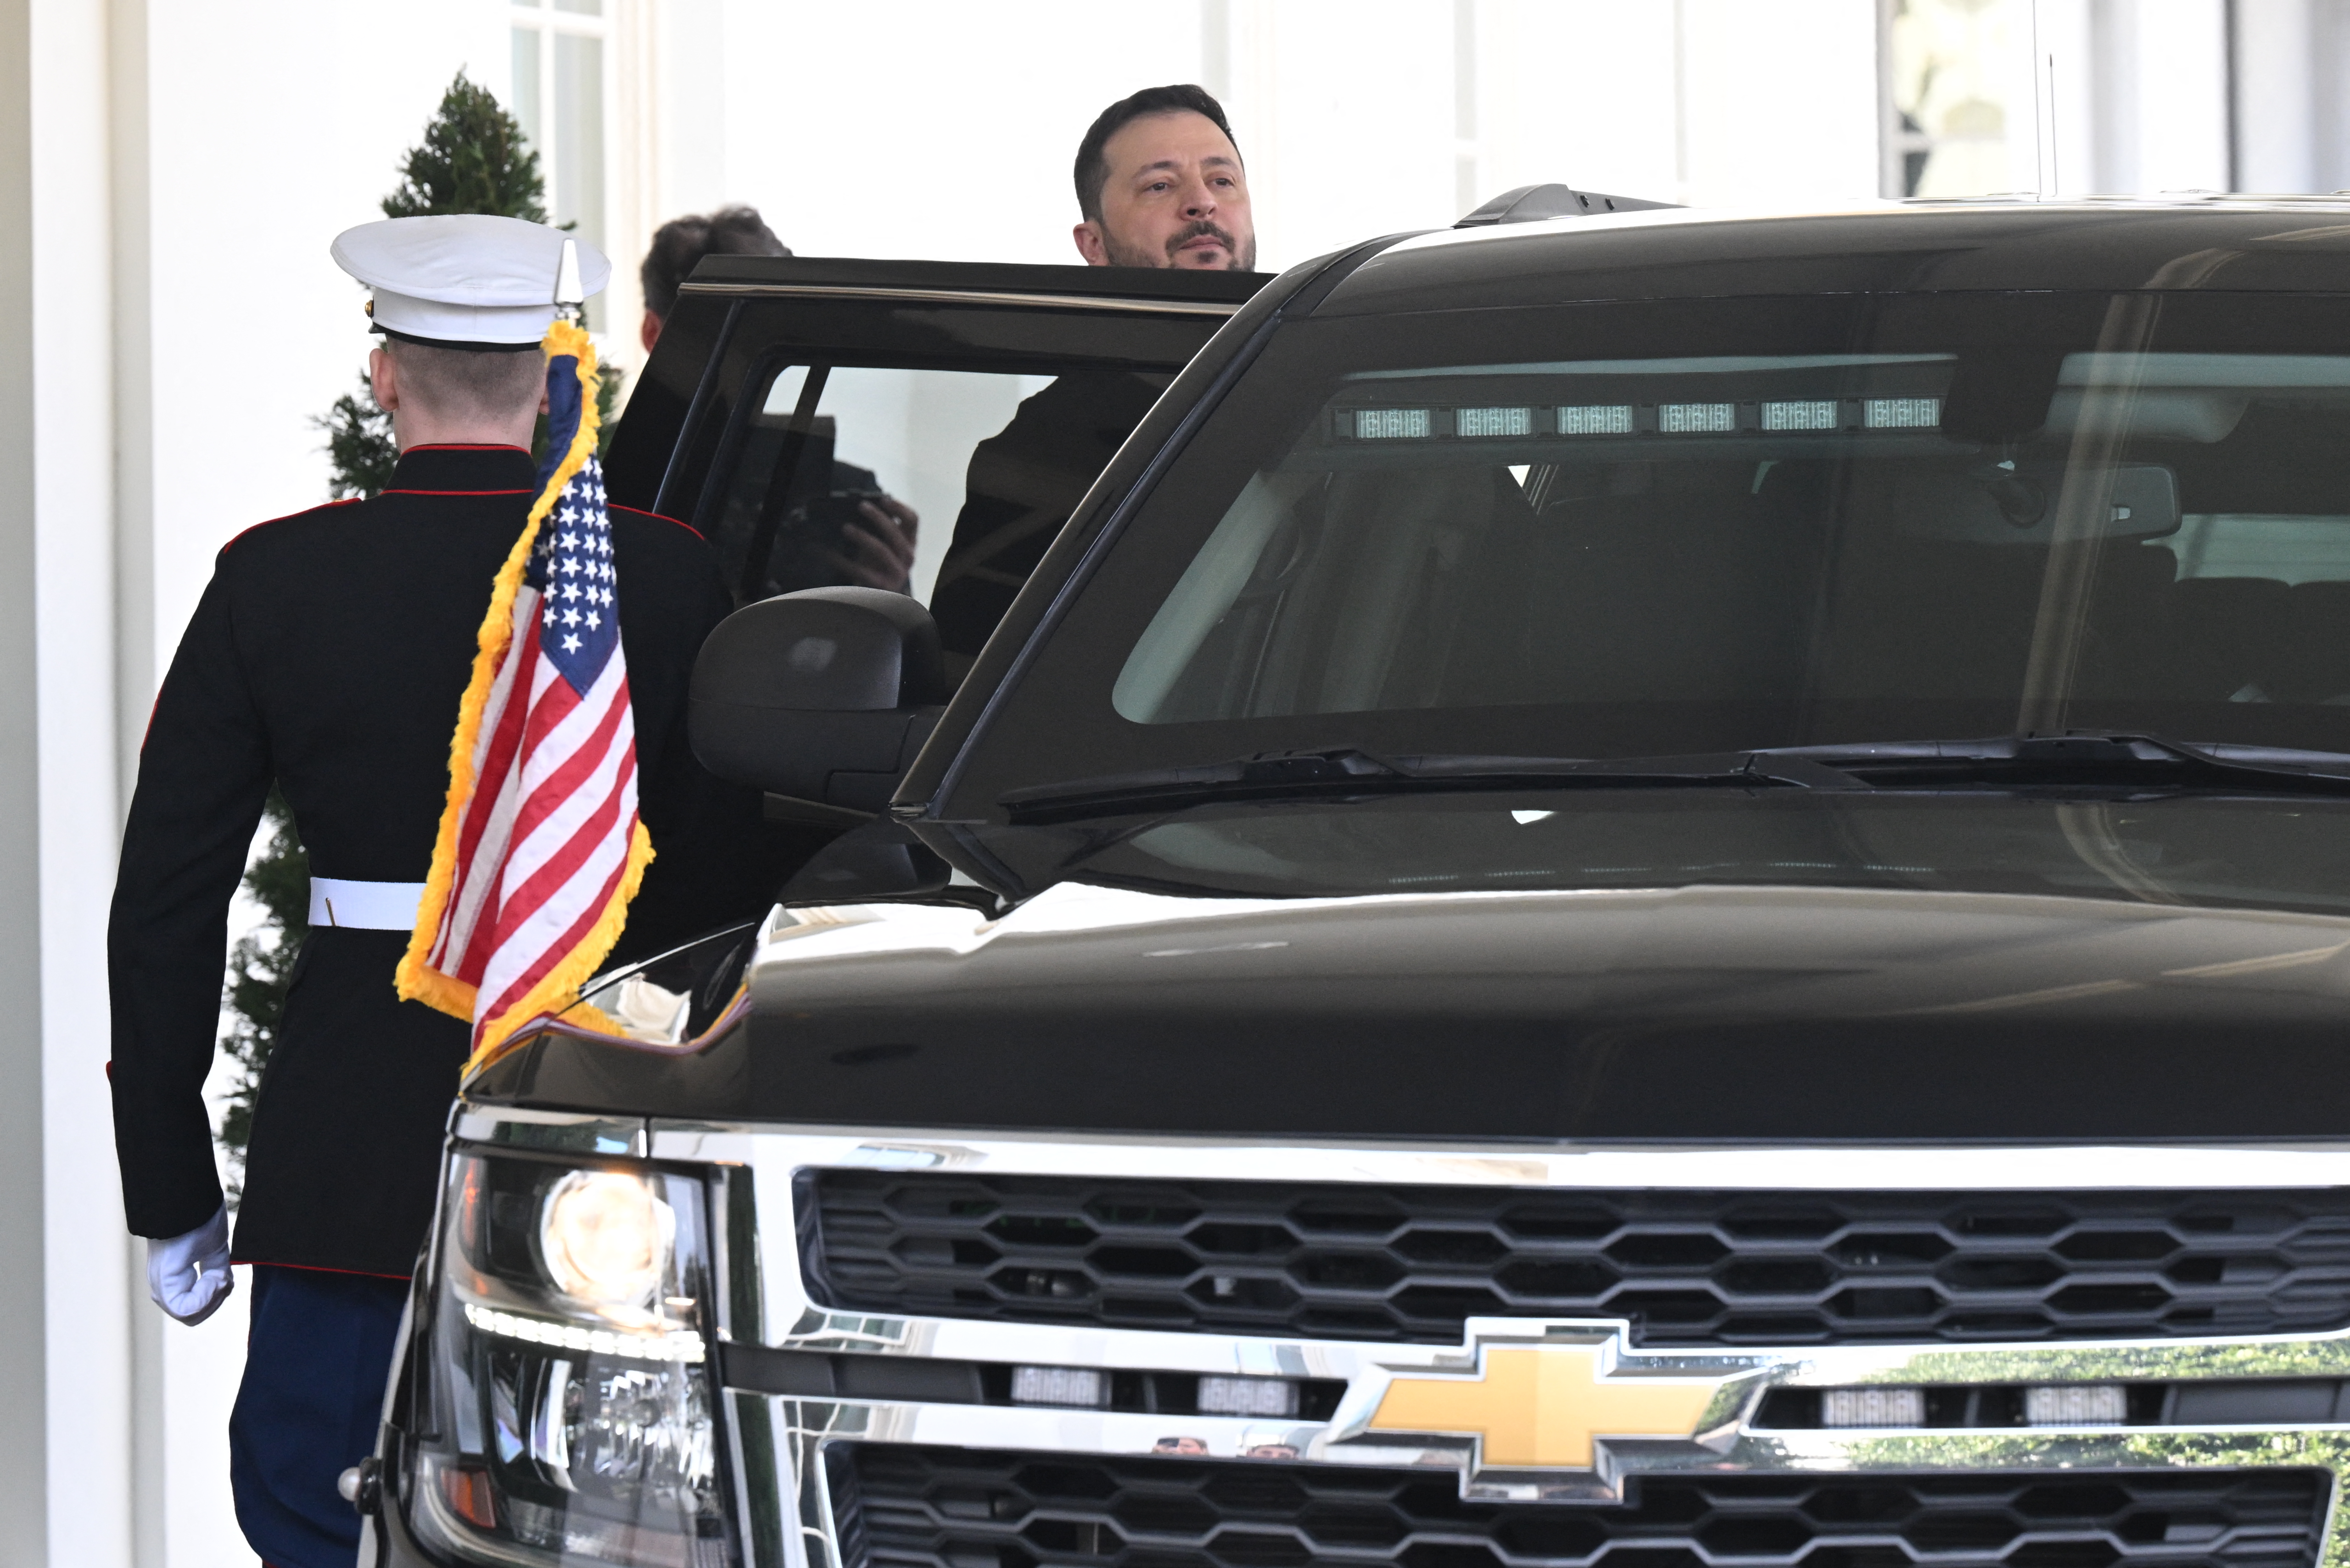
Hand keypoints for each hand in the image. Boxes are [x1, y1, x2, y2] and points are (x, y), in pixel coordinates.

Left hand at [147, 1203, 233, 1325]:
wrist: (186, 1197)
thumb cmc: (198, 1216)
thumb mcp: (215, 1250)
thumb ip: (217, 1271)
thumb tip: (223, 1289)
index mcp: (173, 1279)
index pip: (193, 1308)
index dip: (214, 1298)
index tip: (223, 1275)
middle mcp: (163, 1286)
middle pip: (191, 1317)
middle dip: (214, 1301)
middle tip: (223, 1277)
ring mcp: (161, 1286)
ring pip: (188, 1316)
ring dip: (211, 1298)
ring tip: (219, 1274)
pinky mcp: (164, 1282)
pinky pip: (184, 1309)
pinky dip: (206, 1297)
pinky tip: (215, 1276)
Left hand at [828, 496, 918, 590]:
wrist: (878, 596)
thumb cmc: (877, 565)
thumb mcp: (882, 545)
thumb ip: (878, 529)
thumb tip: (859, 507)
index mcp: (909, 542)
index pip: (912, 520)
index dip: (899, 507)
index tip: (883, 499)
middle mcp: (908, 556)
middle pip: (895, 532)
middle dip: (878, 517)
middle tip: (861, 506)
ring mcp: (897, 572)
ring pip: (881, 549)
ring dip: (862, 536)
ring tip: (846, 528)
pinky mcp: (882, 586)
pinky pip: (860, 570)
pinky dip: (841, 560)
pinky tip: (826, 552)